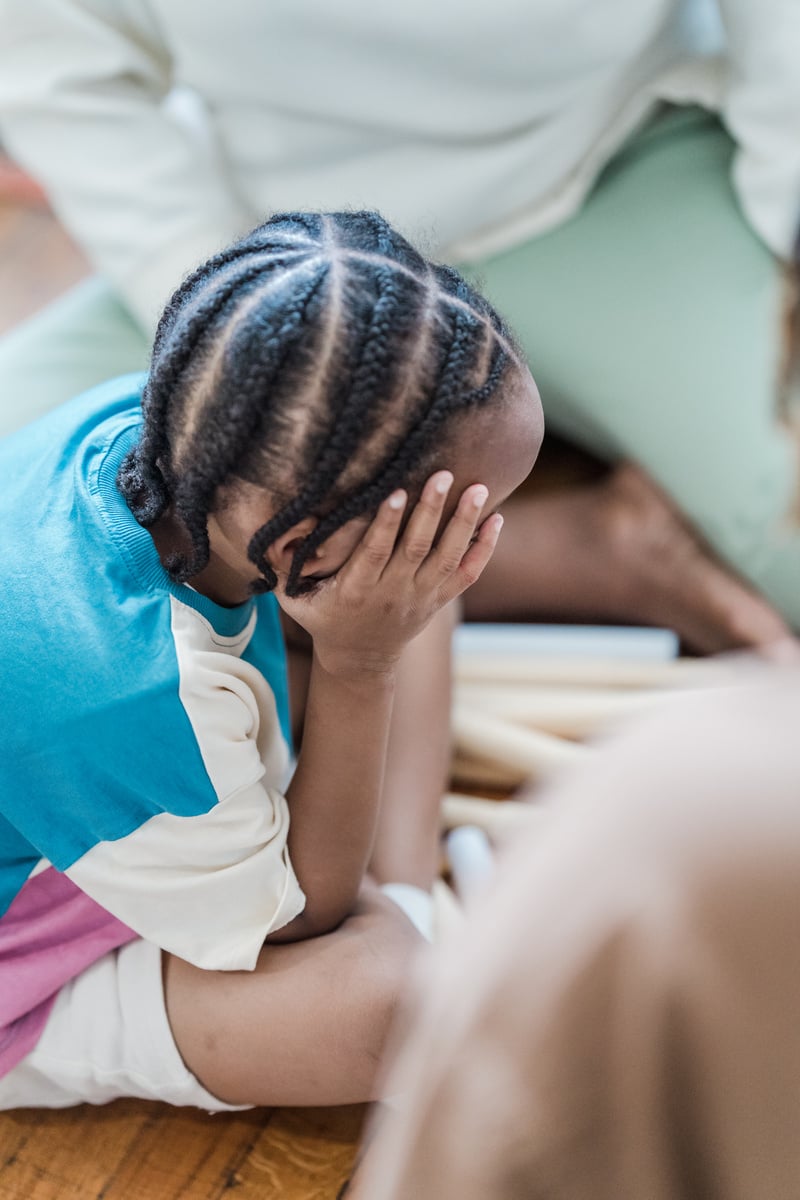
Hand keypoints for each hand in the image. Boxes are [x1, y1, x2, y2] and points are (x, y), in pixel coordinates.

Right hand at [275, 471, 502, 677]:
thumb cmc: (323, 616)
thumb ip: (283, 566)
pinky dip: (484, 549)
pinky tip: (497, 519)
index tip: (396, 492)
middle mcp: (392, 593)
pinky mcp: (439, 599)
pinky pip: (467, 574)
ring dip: (463, 523)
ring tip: (477, 489)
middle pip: (416, 549)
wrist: (360, 660)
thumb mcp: (294, 598)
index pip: (374, 553)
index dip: (386, 523)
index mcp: (356, 590)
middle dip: (430, 511)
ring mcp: (420, 596)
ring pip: (446, 558)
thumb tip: (269, 530)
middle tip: (443, 475)